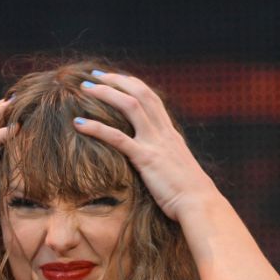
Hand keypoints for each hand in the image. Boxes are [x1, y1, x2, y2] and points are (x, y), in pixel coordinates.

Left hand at [72, 72, 220, 221]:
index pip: (152, 99)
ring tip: (84, 88)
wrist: (201, 204)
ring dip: (106, 93)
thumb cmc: (191, 194)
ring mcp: (155, 143)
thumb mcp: (179, 170)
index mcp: (171, 134)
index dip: (133, 85)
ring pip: (130, 106)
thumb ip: (168, 160)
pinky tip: (78, 123)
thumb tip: (160, 163)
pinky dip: (96, 127)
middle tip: (95, 75)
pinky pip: (118, 138)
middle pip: (140, 93)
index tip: (116, 79)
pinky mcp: (146, 159)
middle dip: (117, 80)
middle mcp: (164, 133)